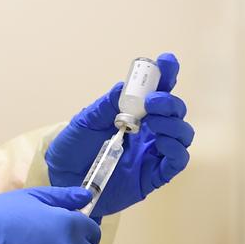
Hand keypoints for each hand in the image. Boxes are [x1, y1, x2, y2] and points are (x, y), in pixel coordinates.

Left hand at [45, 52, 192, 217]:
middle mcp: (149, 132)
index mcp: (133, 114)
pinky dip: (175, 149)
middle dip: (169, 102)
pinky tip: (162, 141)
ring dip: (173, 124)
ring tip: (154, 120)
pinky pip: (176, 162)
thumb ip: (106, 106)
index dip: (166, 76)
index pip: (156, 93)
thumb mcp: (85, 122)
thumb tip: (126, 86)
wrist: (62, 181)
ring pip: (182, 135)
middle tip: (152, 101)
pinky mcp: (153, 176)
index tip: (167, 62)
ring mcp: (153, 154)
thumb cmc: (73, 149)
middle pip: (175, 113)